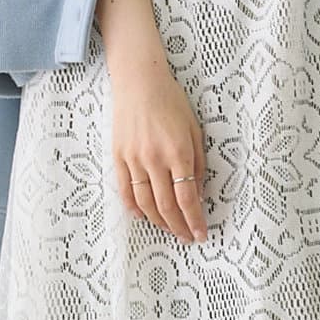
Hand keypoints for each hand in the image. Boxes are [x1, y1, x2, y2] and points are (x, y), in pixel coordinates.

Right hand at [110, 59, 210, 244]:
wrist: (139, 82)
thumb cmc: (171, 102)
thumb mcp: (194, 130)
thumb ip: (197, 163)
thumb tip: (197, 194)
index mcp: (178, 152)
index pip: (187, 198)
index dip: (194, 221)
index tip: (201, 234)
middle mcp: (155, 159)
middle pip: (167, 206)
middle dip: (179, 227)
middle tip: (187, 238)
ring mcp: (134, 159)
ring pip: (145, 203)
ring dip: (159, 222)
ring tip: (169, 230)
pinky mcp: (118, 156)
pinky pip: (125, 190)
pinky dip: (134, 207)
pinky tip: (143, 216)